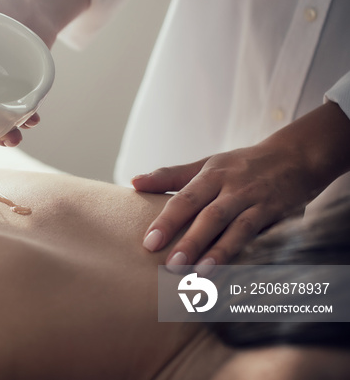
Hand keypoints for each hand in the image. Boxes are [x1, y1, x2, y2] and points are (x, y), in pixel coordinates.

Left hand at [133, 102, 349, 273]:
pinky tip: (237, 274)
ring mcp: (258, 202)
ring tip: (200, 274)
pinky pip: (264, 237)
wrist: (296, 157)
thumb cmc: (240, 166)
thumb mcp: (206, 165)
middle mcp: (234, 188)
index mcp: (212, 175)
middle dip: (190, 241)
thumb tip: (134, 183)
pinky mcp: (279, 216)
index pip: (185, 198)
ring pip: (238, 229)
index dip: (167, 221)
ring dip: (220, 252)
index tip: (149, 242)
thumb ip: (170, 176)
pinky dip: (251, 254)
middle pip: (210, 216)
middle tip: (170, 266)